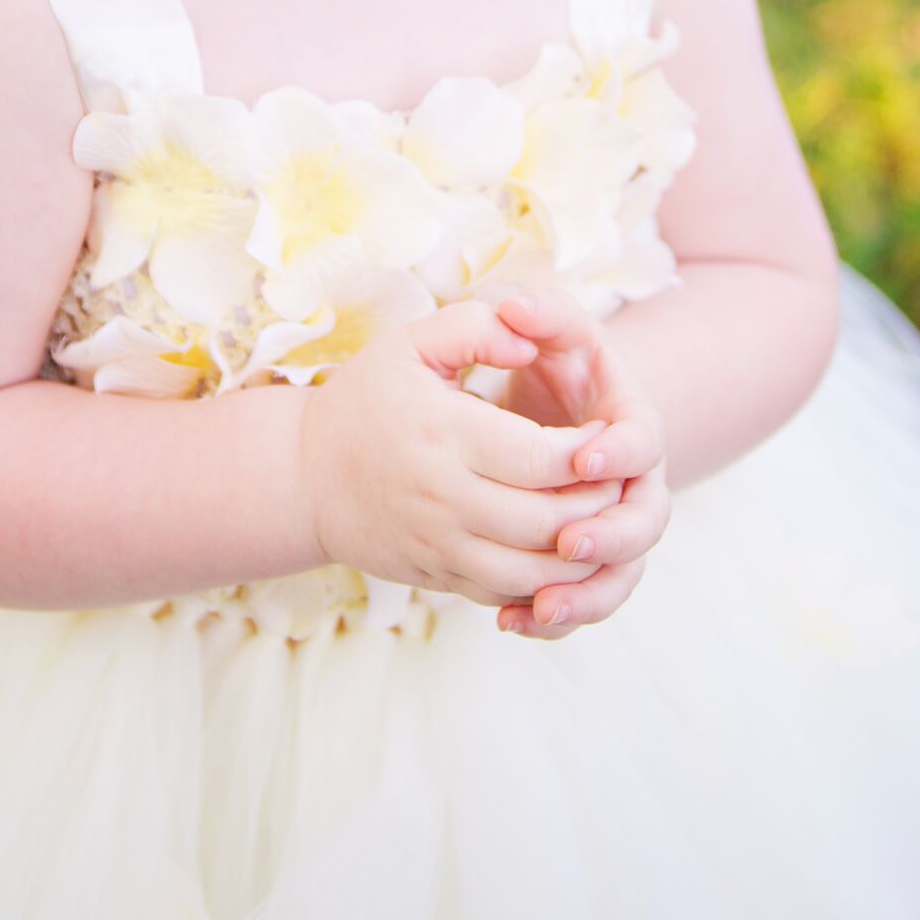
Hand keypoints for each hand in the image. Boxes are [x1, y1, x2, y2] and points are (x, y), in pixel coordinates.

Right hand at [296, 299, 630, 608]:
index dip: (590, 453)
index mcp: (445, 433)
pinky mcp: (438, 574)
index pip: (543, 460)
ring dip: (578, 553)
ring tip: (597, 517)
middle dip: (597, 505)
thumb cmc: (367, 398)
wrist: (303, 475)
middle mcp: (443, 496)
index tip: (603, 434)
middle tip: (615, 479)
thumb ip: (477, 326)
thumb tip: (532, 338)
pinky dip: (544, 584)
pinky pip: (505, 593)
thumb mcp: (412, 342)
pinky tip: (560, 554)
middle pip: (548, 521)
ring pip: (533, 571)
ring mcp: (440, 543)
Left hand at [486, 284, 670, 639]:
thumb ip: (537, 311)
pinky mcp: (588, 560)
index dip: (619, 452)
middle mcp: (633, 481)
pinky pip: (585, 599)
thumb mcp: (548, 328)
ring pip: (620, 573)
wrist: (549, 404)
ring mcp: (615, 525)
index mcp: (630, 423)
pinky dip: (556, 617)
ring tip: (540, 605)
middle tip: (570, 544)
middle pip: (645, 520)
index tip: (583, 458)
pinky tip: (512, 623)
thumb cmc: (549, 360)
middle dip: (611, 536)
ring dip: (585, 594)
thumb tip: (513, 309)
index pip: (643, 442)